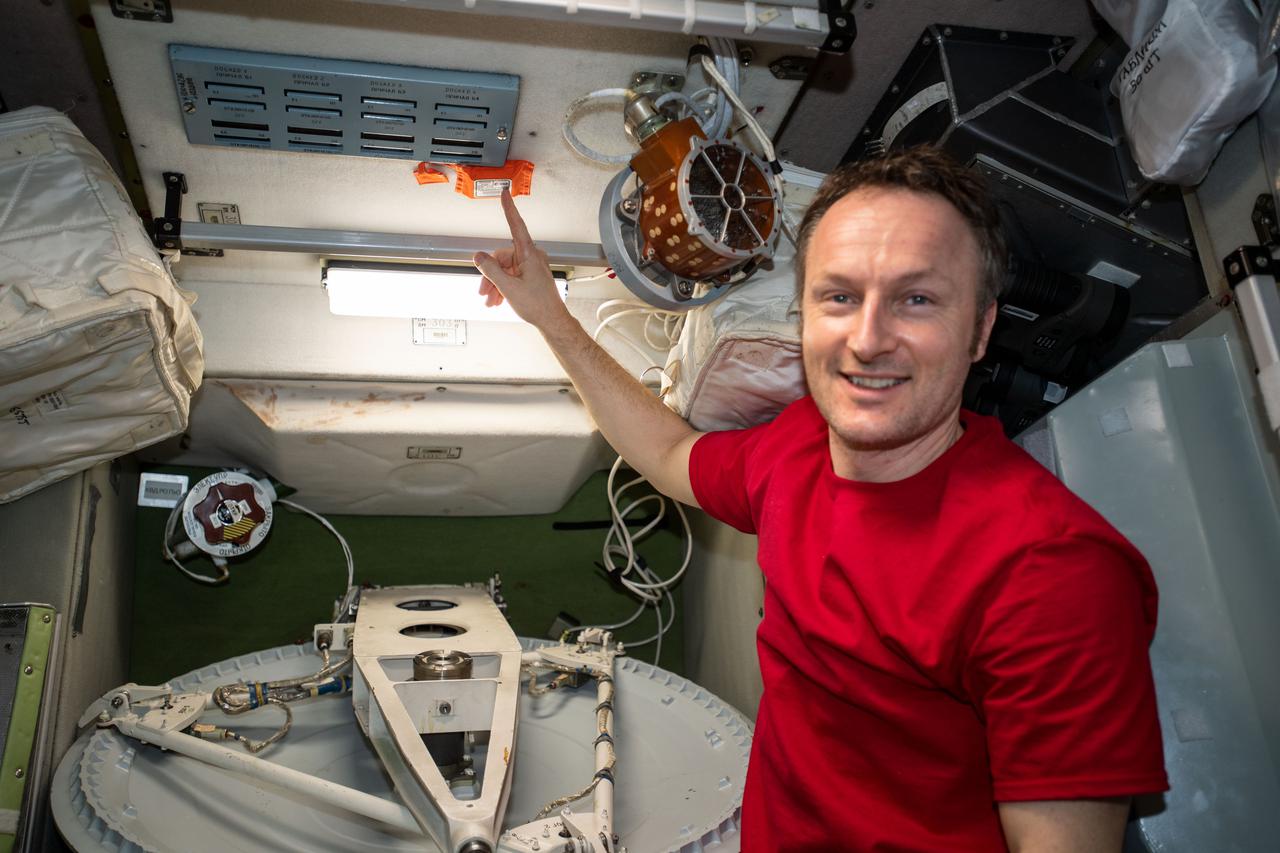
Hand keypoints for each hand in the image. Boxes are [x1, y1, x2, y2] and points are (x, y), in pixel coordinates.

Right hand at [472, 189, 569, 329]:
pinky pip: (512, 276)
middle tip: (484, 291)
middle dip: (491, 275)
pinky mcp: (531, 276)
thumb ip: (490, 270)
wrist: (552, 320)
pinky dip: (503, 286)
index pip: (516, 225)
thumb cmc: (538, 305)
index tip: (505, 193)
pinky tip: (497, 300)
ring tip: (490, 300)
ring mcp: (532, 267)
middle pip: (503, 257)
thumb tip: (478, 256)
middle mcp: (531, 257)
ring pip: (505, 269)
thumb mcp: (508, 287)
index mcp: (528, 254)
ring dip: (495, 284)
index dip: (509, 208)